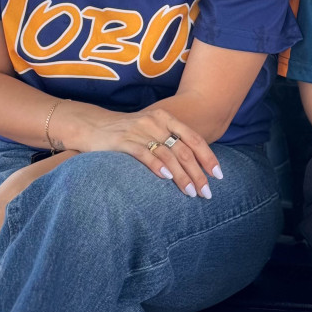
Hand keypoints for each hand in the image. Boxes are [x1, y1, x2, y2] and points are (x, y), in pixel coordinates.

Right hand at [78, 106, 221, 199]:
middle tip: (207, 192)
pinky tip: (167, 178)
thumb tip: (195, 165)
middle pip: (184, 149)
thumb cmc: (127, 133)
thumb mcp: (152, 131)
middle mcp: (155, 122)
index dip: (208, 157)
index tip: (219, 175)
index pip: (194, 138)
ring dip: (182, 176)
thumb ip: (170, 142)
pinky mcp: (123, 141)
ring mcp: (139, 130)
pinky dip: (157, 166)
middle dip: (198, 173)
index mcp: (166, 118)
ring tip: (191, 192)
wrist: (92, 125)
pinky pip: (144, 153)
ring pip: (168, 154)